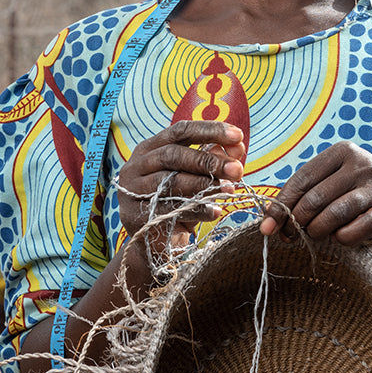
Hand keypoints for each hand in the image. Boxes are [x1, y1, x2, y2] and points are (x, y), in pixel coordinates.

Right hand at [117, 120, 244, 246]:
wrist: (151, 241)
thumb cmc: (175, 200)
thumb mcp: (192, 176)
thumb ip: (212, 160)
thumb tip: (237, 148)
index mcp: (149, 148)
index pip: (180, 131)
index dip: (210, 130)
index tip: (238, 136)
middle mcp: (136, 166)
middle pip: (174, 155)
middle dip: (209, 161)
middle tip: (237, 169)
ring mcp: (133, 192)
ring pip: (171, 182)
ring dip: (205, 185)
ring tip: (229, 190)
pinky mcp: (137, 217)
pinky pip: (172, 210)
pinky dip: (198, 210)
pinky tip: (215, 212)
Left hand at [259, 141, 371, 245]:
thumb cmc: (357, 192)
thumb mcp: (333, 182)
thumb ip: (304, 195)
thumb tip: (267, 220)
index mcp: (341, 152)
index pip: (302, 180)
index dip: (281, 206)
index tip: (269, 227)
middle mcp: (360, 164)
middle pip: (315, 198)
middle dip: (297, 222)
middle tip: (292, 236)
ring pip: (335, 213)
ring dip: (318, 231)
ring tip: (315, 236)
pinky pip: (360, 227)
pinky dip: (345, 237)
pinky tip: (341, 239)